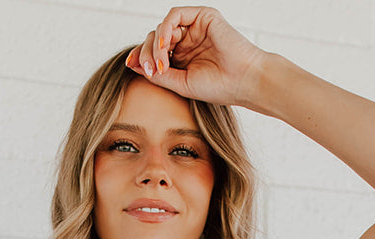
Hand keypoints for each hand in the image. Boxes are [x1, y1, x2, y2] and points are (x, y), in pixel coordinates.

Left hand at [126, 8, 267, 108]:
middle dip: (147, 53)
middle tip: (149, 71)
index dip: (141, 56)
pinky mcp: (202, 16)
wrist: (244, 81)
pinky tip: (165, 45)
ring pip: (162, 28)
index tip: (130, 65)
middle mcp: (187, 40)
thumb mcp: (181, 84)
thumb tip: (134, 64)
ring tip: (160, 65)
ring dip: (156, 45)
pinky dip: (166, 29)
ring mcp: (194, 28)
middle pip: (155, 38)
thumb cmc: (218, 87)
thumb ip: (159, 74)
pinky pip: (175, 15)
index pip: (155, 51)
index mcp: (182, 57)